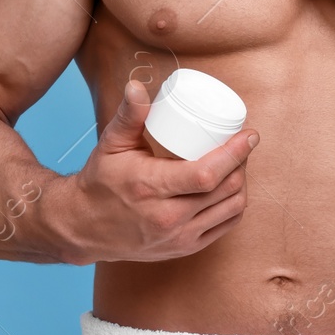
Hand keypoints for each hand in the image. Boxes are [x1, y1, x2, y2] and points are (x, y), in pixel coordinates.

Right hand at [71, 78, 257, 263]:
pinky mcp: (184, 249)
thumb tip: (137, 86)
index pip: (207, 174)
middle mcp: (168, 218)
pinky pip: (225, 226)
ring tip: (238, 164)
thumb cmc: (101, 180)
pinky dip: (235, 206)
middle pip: (225, 190)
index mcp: (151, 189)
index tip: (249, 136)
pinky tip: (233, 189)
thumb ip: (129, 115)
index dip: (235, 154)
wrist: (85, 227)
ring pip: (231, 209)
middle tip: (242, 144)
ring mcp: (178, 238)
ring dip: (241, 184)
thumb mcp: (112, 144)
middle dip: (242, 163)